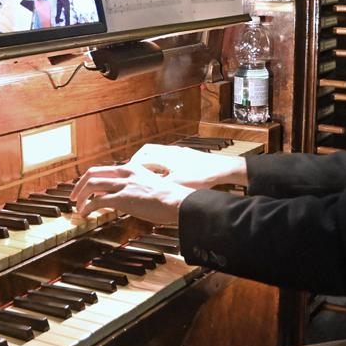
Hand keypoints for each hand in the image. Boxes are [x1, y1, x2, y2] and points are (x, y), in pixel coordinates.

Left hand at [69, 163, 195, 222]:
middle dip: (79, 186)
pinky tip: (87, 215)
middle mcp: (125, 173)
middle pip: (92, 174)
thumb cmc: (169, 197)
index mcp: (131, 168)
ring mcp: (123, 185)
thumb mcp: (150, 183)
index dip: (90, 179)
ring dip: (81, 197)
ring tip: (78, 208)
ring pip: (92, 186)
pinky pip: (98, 201)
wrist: (177, 201)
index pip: (104, 170)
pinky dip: (88, 208)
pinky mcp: (122, 198)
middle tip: (74, 197)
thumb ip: (136, 185)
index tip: (84, 188)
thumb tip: (127, 195)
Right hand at [125, 144, 247, 189]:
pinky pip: (164, 157)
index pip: (138, 160)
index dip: (130, 169)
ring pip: (155, 155)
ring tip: (144, 177)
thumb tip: (144, 194)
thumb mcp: (176, 185)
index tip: (125, 178)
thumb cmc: (201, 176)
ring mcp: (176, 152)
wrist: (221, 169)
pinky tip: (162, 176)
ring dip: (147, 164)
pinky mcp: (183, 156)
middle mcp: (167, 151)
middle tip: (131, 174)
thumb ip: (158, 187)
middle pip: (144, 153)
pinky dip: (158, 165)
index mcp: (162, 157)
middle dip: (136, 163)